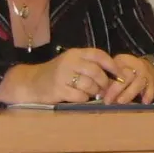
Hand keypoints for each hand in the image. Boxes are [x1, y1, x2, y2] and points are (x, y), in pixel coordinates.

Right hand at [0, 47, 118, 104]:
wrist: (32, 82)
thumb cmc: (58, 74)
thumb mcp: (73, 63)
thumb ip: (90, 65)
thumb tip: (116, 75)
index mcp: (75, 53)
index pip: (98, 55)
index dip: (112, 65)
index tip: (121, 74)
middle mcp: (69, 62)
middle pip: (96, 72)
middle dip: (104, 82)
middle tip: (105, 89)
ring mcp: (63, 75)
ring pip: (89, 85)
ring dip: (95, 92)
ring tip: (92, 93)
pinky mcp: (58, 90)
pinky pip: (80, 96)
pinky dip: (84, 99)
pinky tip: (79, 97)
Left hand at [104, 54, 153, 103]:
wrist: (149, 68)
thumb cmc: (128, 71)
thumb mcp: (118, 68)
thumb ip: (110, 79)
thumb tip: (99, 93)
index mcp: (123, 61)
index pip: (115, 70)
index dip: (108, 83)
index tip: (101, 94)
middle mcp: (135, 65)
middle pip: (127, 76)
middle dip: (117, 89)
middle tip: (109, 101)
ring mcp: (146, 73)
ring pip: (138, 82)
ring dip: (129, 93)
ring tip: (121, 102)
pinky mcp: (153, 80)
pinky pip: (151, 88)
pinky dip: (148, 95)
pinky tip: (144, 102)